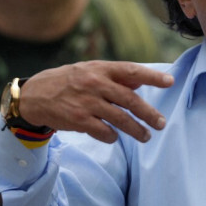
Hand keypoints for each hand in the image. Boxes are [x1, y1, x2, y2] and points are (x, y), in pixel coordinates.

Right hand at [17, 60, 173, 143]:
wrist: (35, 95)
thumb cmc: (69, 81)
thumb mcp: (91, 71)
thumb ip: (116, 76)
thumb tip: (141, 80)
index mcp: (101, 68)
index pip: (132, 70)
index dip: (152, 76)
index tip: (170, 82)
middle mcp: (95, 84)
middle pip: (130, 99)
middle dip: (148, 113)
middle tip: (161, 123)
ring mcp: (86, 103)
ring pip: (119, 118)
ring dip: (136, 130)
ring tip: (146, 136)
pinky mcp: (78, 120)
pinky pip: (103, 131)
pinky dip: (112, 136)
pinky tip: (115, 137)